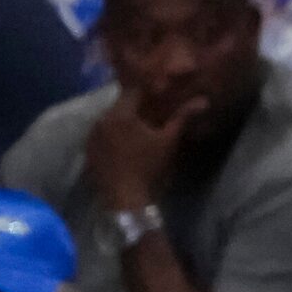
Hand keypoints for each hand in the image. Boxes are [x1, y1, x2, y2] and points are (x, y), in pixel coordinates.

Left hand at [84, 91, 200, 211]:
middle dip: (134, 106)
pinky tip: (123, 146)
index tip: (159, 94)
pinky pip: (101, 135)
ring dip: (122, 122)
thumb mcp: (168, 142)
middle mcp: (101, 120)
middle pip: (119, 104)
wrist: (124, 202)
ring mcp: (91, 137)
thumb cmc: (148, 169)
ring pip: (109, 120)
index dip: (148, 90)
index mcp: (120, 113)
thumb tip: (203, 101)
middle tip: (150, 112)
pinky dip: (111, 136)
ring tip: (137, 130)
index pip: (133, 89)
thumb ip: (182, 118)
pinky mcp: (88, 152)